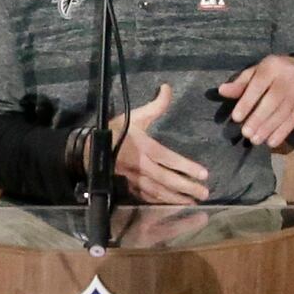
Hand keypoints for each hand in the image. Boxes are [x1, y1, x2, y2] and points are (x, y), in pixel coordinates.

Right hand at [107, 84, 213, 204]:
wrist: (89, 150)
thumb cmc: (114, 132)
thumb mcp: (134, 116)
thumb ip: (155, 106)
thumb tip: (167, 88)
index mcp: (144, 148)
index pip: (169, 159)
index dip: (187, 167)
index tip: (204, 174)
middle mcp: (141, 166)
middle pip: (167, 179)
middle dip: (187, 187)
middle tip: (204, 193)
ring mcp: (135, 179)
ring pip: (158, 192)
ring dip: (177, 198)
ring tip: (193, 202)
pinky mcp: (129, 187)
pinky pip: (147, 198)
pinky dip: (161, 203)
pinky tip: (173, 205)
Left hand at [218, 54, 293, 148]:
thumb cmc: (273, 73)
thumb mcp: (256, 72)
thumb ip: (240, 83)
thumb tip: (222, 90)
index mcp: (271, 67)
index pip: (258, 85)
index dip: (247, 102)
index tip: (236, 117)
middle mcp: (287, 77)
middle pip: (272, 101)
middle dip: (258, 119)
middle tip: (246, 133)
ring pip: (283, 112)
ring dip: (269, 128)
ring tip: (255, 140)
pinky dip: (282, 132)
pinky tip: (271, 142)